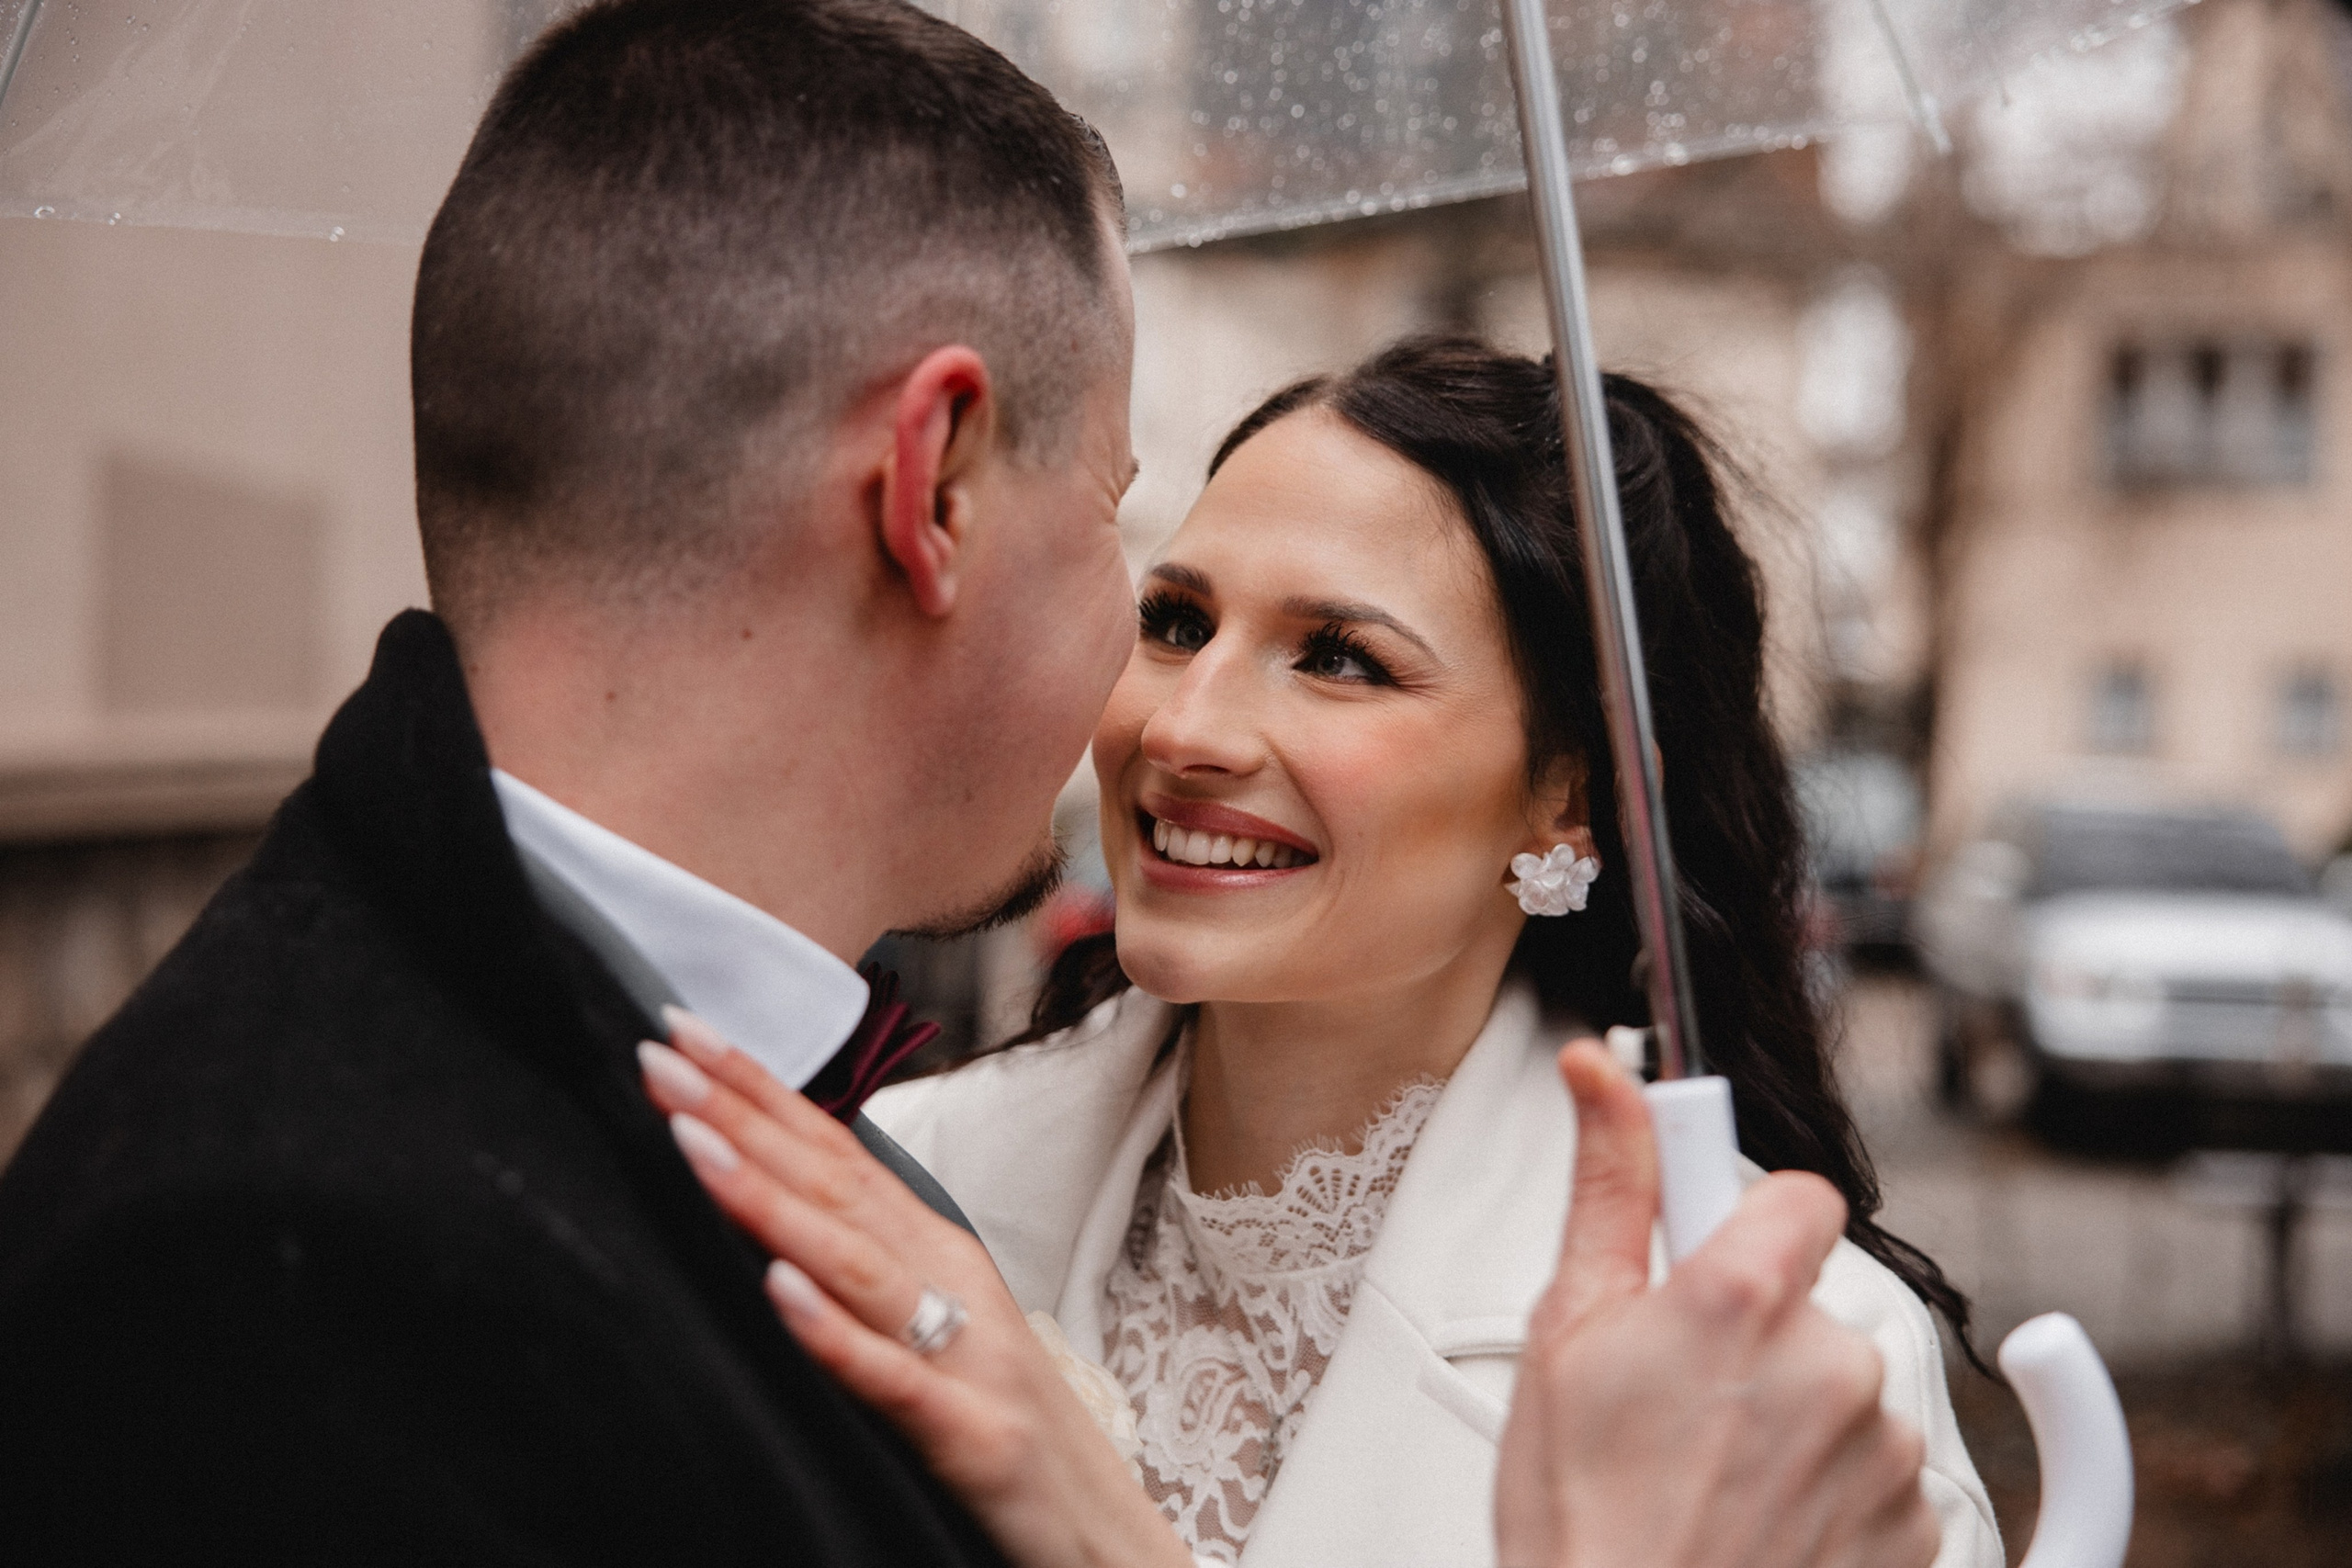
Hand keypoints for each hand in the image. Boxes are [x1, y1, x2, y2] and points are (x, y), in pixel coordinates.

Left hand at [637, 1014, 1190, 1567]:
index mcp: (936, 1254)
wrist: (1104, 1540)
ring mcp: (965, 1357)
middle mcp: (952, 1285)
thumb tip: (762, 1221)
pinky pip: (892, 1378)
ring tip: (691, 1139)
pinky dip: (832, 1328)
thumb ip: (862, 1273)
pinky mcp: (971, 1435)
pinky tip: (776, 1285)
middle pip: (834, 1184)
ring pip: (854, 1261)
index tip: (684, 1031)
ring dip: (767, 1196)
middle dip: (743, 1114)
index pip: (836, 1151)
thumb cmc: (1006, 1429)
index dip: (761, 1091)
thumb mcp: (933, 1334)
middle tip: (659, 1053)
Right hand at [1494, 1043, 1939, 1567]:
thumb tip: (1599, 1075)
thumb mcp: (1562, 1335)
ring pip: (1842, 1392)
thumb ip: (1608, 1187)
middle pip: (1809, 1303)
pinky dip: (1829, 1493)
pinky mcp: (1917, 1529)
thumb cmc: (1583, 1524)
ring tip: (1707, 1481)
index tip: (1708, 1255)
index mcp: (1742, 1300)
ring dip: (1790, 1421)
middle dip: (1753, 1339)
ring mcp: (1883, 1452)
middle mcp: (1831, 1365)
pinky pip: (1880, 1475)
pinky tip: (1755, 1526)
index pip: (1798, 1195)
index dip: (1748, 1223)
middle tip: (1675, 1405)